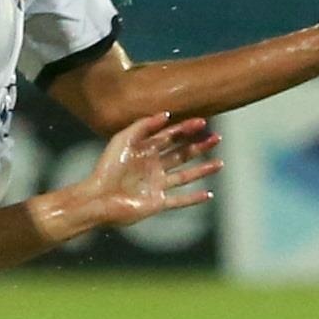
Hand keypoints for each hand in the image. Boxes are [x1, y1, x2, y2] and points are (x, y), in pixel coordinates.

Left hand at [73, 113, 221, 227]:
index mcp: (145, 150)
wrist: (98, 198)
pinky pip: (180, 200)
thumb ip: (143, 125)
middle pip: (181, 154)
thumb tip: (167, 114)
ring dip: (202, 170)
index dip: (186, 128)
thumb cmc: (107, 167)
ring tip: (219, 163)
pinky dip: (194, 199)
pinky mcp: (157, 203)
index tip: (202, 122)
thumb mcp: (123, 139)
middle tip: (217, 138)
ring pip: (185, 176)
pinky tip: (208, 195)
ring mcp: (156, 185)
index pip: (170, 136)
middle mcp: (153, 166)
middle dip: (199, 146)